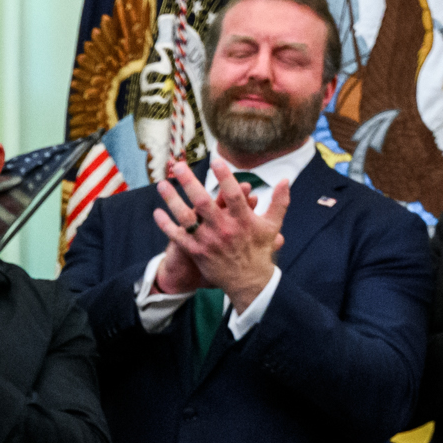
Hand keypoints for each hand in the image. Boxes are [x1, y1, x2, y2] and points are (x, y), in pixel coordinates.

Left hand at [155, 158, 289, 307]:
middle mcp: (224, 229)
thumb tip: (285, 180)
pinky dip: (166, 225)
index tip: (216, 161)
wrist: (249, 282)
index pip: (233, 195)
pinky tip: (156, 212)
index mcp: (243, 220)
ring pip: (187, 218)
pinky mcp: (197, 252)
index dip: (225, 177)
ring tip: (161, 185)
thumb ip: (279, 201)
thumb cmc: (259, 250)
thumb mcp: (272, 225)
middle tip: (177, 166)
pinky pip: (178, 237)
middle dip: (189, 183)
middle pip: (204, 203)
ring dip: (172, 200)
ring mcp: (208, 241)